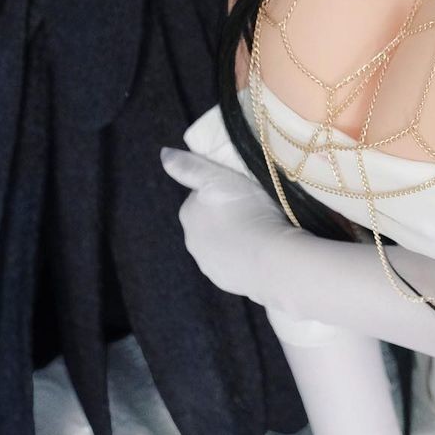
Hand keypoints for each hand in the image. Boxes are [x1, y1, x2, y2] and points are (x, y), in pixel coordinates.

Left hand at [160, 146, 292, 305]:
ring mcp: (208, 264)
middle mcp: (192, 241)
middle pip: (209, 222)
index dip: (221, 191)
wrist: (271, 259)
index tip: (241, 190)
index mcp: (188, 214)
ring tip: (260, 231)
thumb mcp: (218, 177)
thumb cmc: (247, 209)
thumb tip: (163, 154)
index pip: (201, 197)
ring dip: (234, 238)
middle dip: (225, 217)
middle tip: (252, 209)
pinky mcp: (225, 281)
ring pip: (220, 245)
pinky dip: (243, 257)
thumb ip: (189, 167)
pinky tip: (260, 250)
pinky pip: (233, 264)